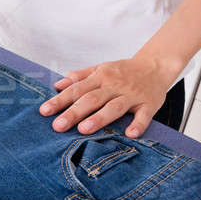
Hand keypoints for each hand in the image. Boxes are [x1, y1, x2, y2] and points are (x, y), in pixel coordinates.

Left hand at [39, 56, 174, 137]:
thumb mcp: (99, 69)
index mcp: (100, 77)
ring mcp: (132, 95)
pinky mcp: (149, 103)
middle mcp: (114, 85)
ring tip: (83, 130)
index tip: (44, 111)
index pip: (76, 89)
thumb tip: (57, 85)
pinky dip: (138, 124)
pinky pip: (144, 115)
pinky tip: (130, 134)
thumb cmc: (123, 71)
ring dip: (99, 118)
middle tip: (58, 126)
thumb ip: (78, 77)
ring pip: (114, 106)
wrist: (156, 65)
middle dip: (73, 112)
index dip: (59, 100)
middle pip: (91, 99)